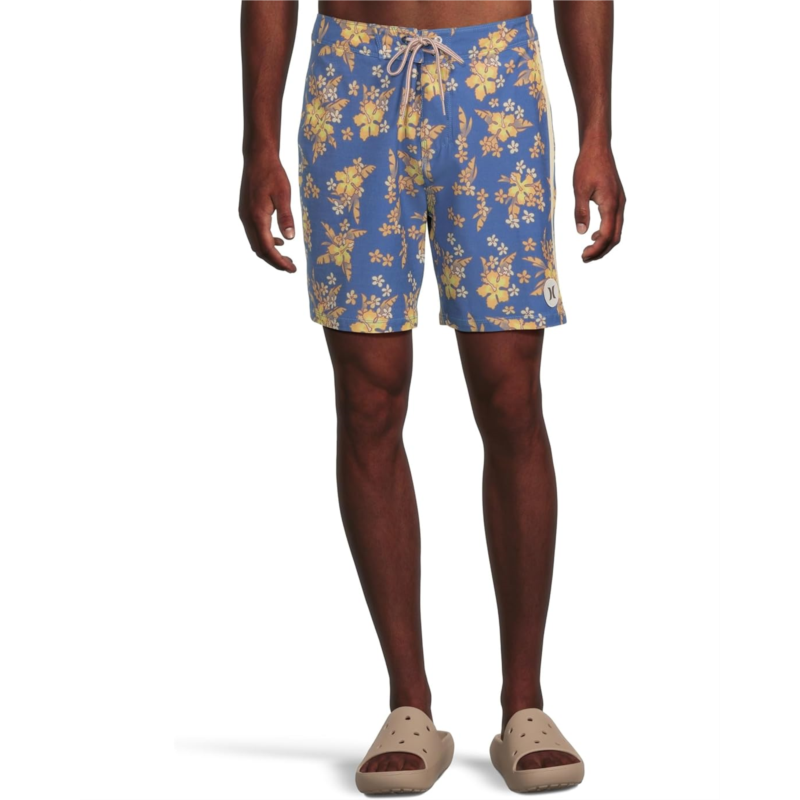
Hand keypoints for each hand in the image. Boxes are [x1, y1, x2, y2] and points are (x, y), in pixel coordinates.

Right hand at [239, 154, 296, 271]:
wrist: (258, 158)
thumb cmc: (272, 174)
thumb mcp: (284, 195)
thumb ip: (286, 217)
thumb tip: (290, 238)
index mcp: (257, 217)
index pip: (267, 248)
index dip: (279, 261)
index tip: (291, 269)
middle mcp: (248, 219)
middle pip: (259, 250)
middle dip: (275, 261)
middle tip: (291, 267)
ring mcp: (245, 216)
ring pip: (255, 243)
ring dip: (270, 253)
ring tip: (286, 257)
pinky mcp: (246, 212)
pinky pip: (254, 234)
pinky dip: (265, 242)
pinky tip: (279, 240)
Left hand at [573, 140, 625, 261]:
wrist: (598, 148)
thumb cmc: (587, 166)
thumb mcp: (579, 190)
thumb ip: (581, 212)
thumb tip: (581, 232)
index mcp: (611, 204)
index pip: (606, 235)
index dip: (595, 249)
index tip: (583, 256)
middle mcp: (619, 205)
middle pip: (614, 237)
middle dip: (601, 251)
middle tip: (585, 258)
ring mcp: (620, 202)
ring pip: (616, 230)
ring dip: (604, 243)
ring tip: (588, 251)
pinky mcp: (617, 199)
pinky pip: (615, 222)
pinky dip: (606, 233)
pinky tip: (593, 235)